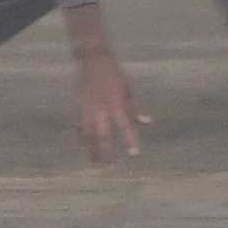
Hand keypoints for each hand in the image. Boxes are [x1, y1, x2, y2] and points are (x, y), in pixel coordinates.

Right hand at [67, 22, 148, 166]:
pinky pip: (81, 127)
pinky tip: (84, 148)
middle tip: (107, 168)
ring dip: (91, 150)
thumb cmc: (114, 73)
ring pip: (88, 134)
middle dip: (105, 153)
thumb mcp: (129, 88)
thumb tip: (147, 122)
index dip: (131, 140)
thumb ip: (135, 107)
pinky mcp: (80, 107)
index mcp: (115, 103)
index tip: (134, 153)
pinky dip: (82, 139)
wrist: (91, 59)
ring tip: (93, 164)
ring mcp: (87, 109)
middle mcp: (100, 109)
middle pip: (102, 136)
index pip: (125, 126)